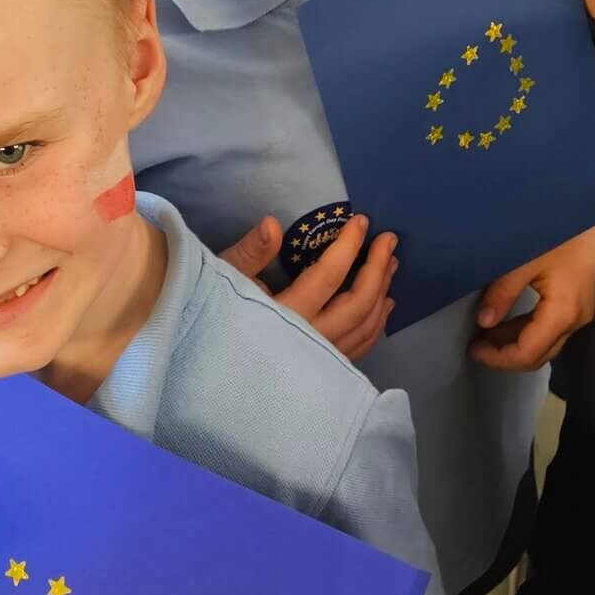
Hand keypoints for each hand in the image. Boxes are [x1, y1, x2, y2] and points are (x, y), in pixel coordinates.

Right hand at [218, 213, 396, 361]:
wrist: (203, 368)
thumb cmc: (212, 316)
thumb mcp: (225, 279)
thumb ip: (251, 253)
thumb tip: (272, 224)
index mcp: (287, 316)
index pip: (328, 276)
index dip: (349, 246)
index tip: (361, 221)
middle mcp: (310, 342)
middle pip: (358, 304)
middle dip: (377, 269)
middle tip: (389, 240)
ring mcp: (320, 362)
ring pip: (365, 328)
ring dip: (382, 293)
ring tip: (391, 264)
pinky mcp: (323, 373)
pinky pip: (360, 347)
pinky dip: (377, 323)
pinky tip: (384, 306)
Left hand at [470, 215, 594, 369]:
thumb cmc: (563, 229)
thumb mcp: (525, 259)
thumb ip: (502, 293)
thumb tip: (483, 322)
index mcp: (563, 314)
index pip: (527, 353)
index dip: (497, 358)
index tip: (471, 349)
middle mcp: (578, 321)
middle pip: (539, 355)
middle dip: (505, 355)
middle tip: (476, 345)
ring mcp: (584, 312)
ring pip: (548, 342)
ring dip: (517, 343)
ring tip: (486, 334)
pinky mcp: (585, 301)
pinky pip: (555, 327)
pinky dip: (530, 330)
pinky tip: (510, 320)